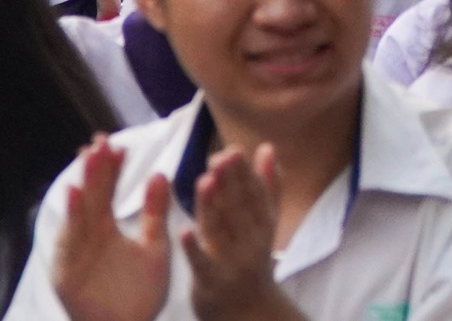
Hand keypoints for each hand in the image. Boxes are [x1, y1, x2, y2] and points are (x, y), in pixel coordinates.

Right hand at [53, 137, 173, 320]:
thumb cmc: (142, 294)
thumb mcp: (155, 248)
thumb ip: (157, 213)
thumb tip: (160, 173)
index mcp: (105, 229)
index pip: (107, 192)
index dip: (111, 170)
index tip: (117, 144)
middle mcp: (87, 237)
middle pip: (89, 198)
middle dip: (94, 170)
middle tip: (99, 142)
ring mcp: (75, 254)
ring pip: (78, 215)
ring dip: (82, 186)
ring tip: (87, 159)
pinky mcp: (66, 272)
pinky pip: (67, 242)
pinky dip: (70, 218)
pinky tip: (73, 194)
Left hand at [183, 145, 284, 319]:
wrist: (249, 312)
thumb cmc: (252, 259)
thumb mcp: (265, 225)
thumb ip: (268, 187)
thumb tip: (267, 147)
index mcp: (261, 224)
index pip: (253, 195)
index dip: (244, 174)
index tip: (233, 150)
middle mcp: (249, 242)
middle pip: (237, 208)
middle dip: (229, 182)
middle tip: (220, 157)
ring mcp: (231, 263)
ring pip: (220, 230)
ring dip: (213, 206)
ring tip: (205, 181)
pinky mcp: (211, 283)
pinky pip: (202, 264)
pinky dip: (194, 248)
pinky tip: (184, 231)